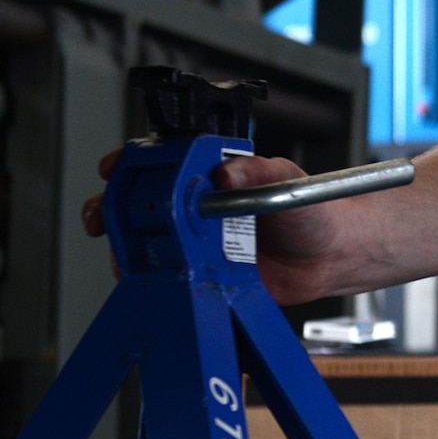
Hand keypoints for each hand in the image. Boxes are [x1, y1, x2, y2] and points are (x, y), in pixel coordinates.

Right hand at [79, 148, 351, 304]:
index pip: (163, 160)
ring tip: (124, 251)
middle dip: (113, 206)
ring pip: (148, 241)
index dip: (133, 163)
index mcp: (214, 174)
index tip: (116, 167)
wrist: (334, 256)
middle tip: (103, 215)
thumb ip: (259, 172)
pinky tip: (150, 277)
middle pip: (141, 201)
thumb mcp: (288, 180)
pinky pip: (170, 275)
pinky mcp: (204, 273)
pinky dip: (153, 278)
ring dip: (127, 246)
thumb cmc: (315, 210)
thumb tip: (226, 172)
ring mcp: (198, 241)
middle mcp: (198, 206)